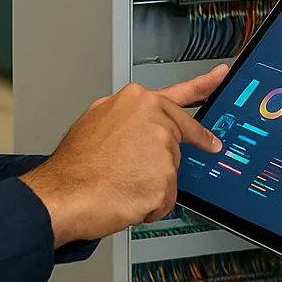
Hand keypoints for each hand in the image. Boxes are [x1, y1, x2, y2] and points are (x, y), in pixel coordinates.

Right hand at [19, 66, 227, 246]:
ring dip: (148, 185)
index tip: (221, 76)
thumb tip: (140, 130)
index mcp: (135, 100)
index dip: (204, 88)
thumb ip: (128, 120)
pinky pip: (164, 199)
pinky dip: (148, 206)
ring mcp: (161, 147)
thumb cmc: (74, 167)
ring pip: (168, 172)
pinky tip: (124, 199)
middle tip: (135, 173)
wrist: (61, 196)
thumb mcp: (97, 123)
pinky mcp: (164, 178)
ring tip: (117, 183)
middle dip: (159, 160)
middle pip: (174, 142)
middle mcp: (152, 118)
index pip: (181, 93)